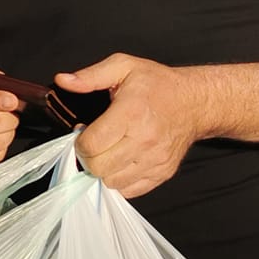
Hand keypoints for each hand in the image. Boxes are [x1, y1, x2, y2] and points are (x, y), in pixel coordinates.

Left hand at [58, 54, 205, 198]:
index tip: (84, 131)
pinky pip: (130, 191)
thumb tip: (63, 80)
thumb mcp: (124, 66)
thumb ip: (90, 75)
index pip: (91, 145)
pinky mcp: (162, 173)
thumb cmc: (158, 84)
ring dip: (103, 170)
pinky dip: (120, 180)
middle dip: (88, 157)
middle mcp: (144, 141)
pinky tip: (121, 161)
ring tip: (109, 151)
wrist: (195, 103)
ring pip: (111, 182)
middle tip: (95, 143)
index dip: (79, 141)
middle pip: (98, 167)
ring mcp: (155, 160)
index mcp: (131, 113)